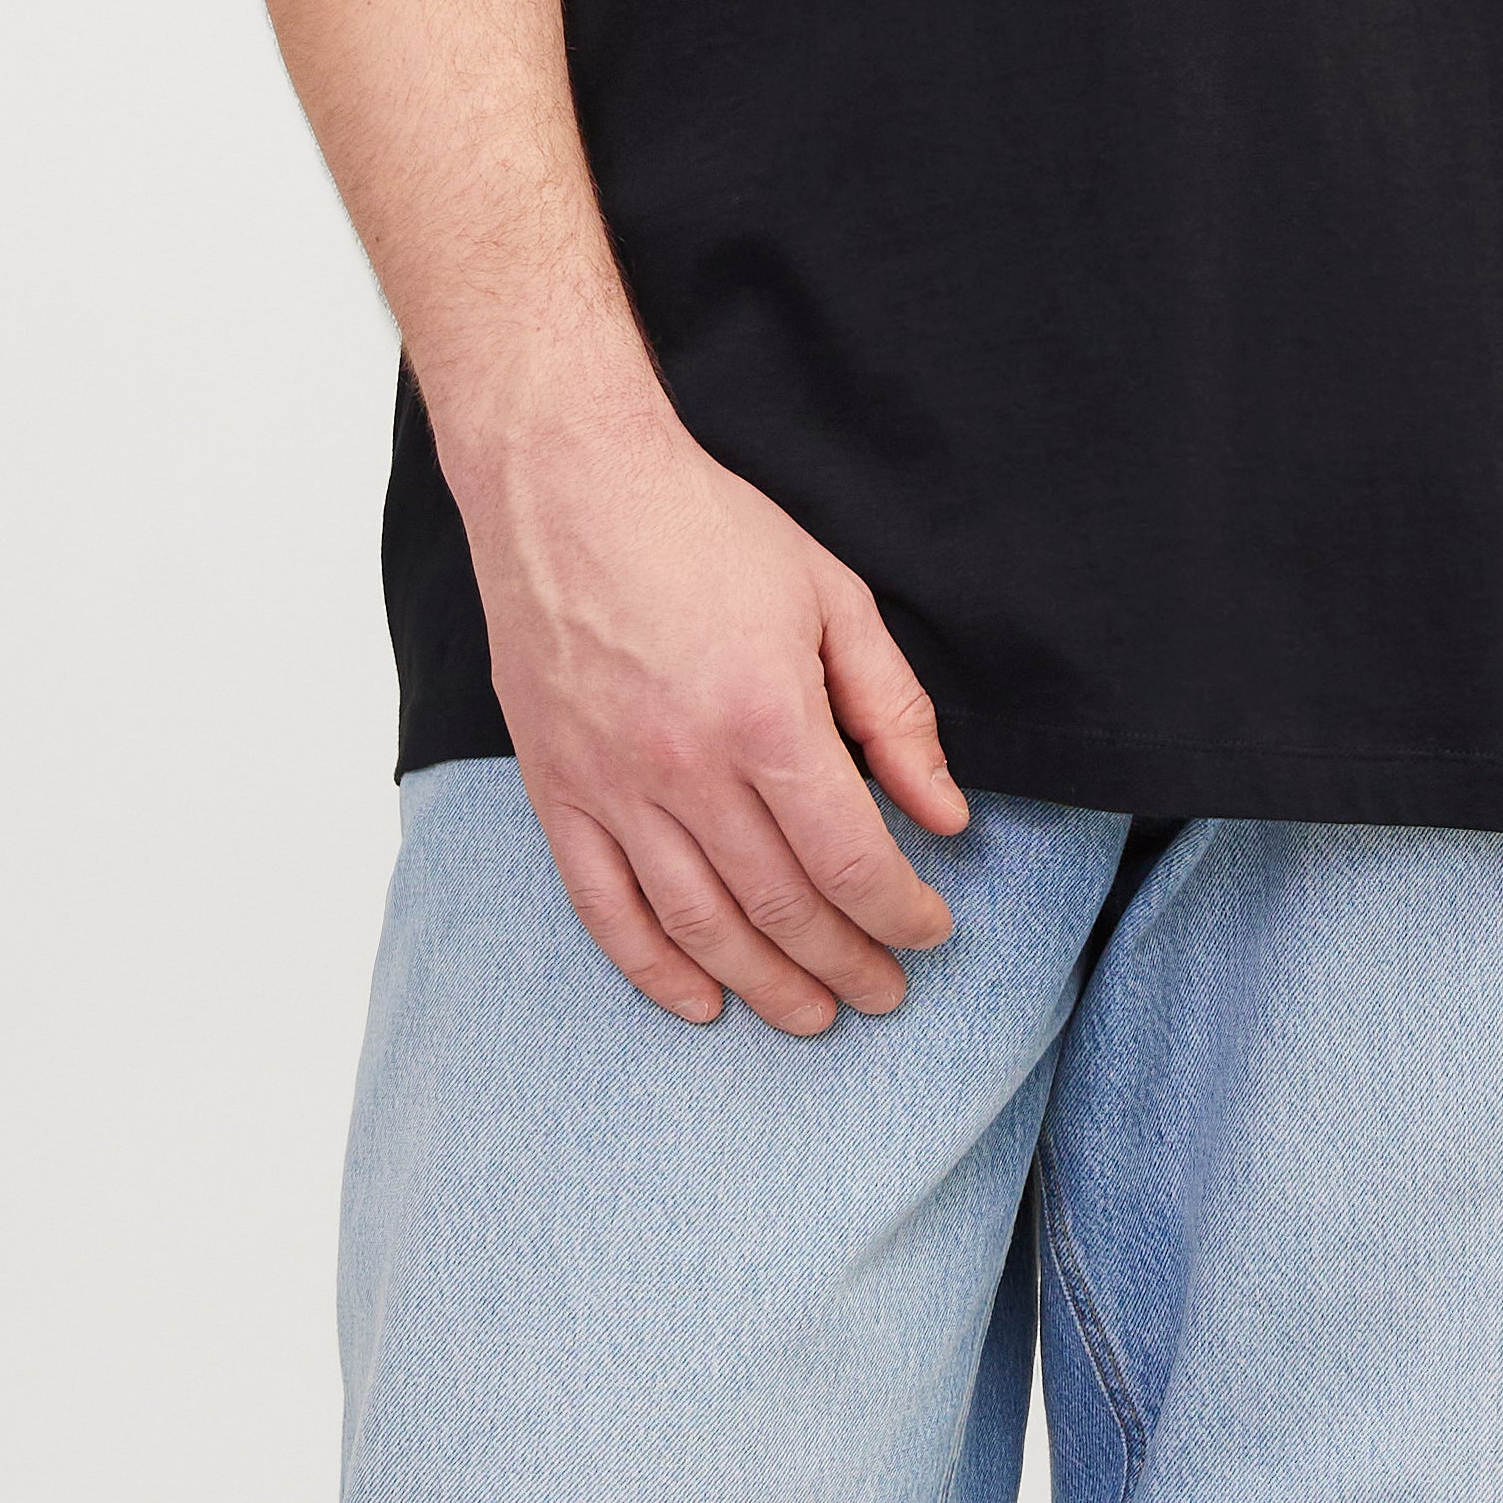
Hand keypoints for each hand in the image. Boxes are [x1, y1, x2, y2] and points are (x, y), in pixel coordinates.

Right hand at [447, 385, 970, 1038]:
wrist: (569, 487)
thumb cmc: (707, 530)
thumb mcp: (833, 597)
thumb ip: (895, 712)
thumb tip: (945, 812)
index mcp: (768, 718)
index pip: (851, 861)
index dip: (902, 912)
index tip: (933, 931)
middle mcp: (687, 769)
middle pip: (782, 908)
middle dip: (847, 963)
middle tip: (887, 993)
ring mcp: (613, 786)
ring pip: (698, 925)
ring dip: (764, 986)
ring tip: (812, 1015)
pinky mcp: (557, 790)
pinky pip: (603, 908)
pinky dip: (652, 969)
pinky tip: (698, 1000)